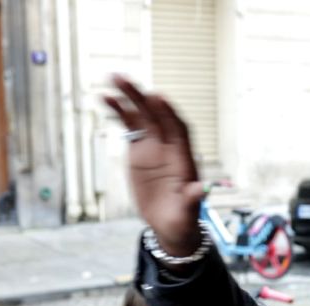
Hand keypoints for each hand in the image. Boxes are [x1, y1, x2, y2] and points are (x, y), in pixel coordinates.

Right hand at [104, 75, 204, 256]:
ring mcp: (154, 146)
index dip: (169, 114)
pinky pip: (130, 126)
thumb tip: (204, 189)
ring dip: (129, 97)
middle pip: (157, 117)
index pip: (179, 130)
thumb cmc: (182, 219)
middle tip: (125, 80)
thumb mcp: (188, 212)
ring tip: (112, 79)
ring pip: (142, 116)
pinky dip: (119, 112)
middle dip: (143, 98)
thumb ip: (194, 199)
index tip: (157, 98)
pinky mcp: (139, 150)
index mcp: (184, 158)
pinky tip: (105, 98)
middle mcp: (170, 147)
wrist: (169, 223)